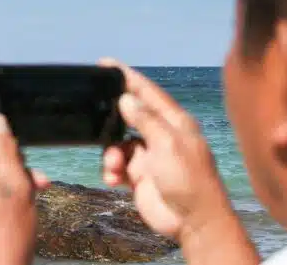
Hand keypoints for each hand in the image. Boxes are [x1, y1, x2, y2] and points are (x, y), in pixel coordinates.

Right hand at [99, 58, 234, 239]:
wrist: (192, 222)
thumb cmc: (189, 181)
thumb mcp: (167, 145)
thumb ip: (145, 120)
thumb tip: (126, 99)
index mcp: (175, 122)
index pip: (148, 92)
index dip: (128, 77)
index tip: (106, 64)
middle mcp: (162, 135)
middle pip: (129, 117)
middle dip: (111, 120)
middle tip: (94, 116)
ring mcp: (150, 156)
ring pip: (118, 143)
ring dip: (110, 154)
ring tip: (114, 167)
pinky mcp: (140, 175)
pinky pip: (117, 165)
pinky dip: (112, 171)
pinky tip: (114, 180)